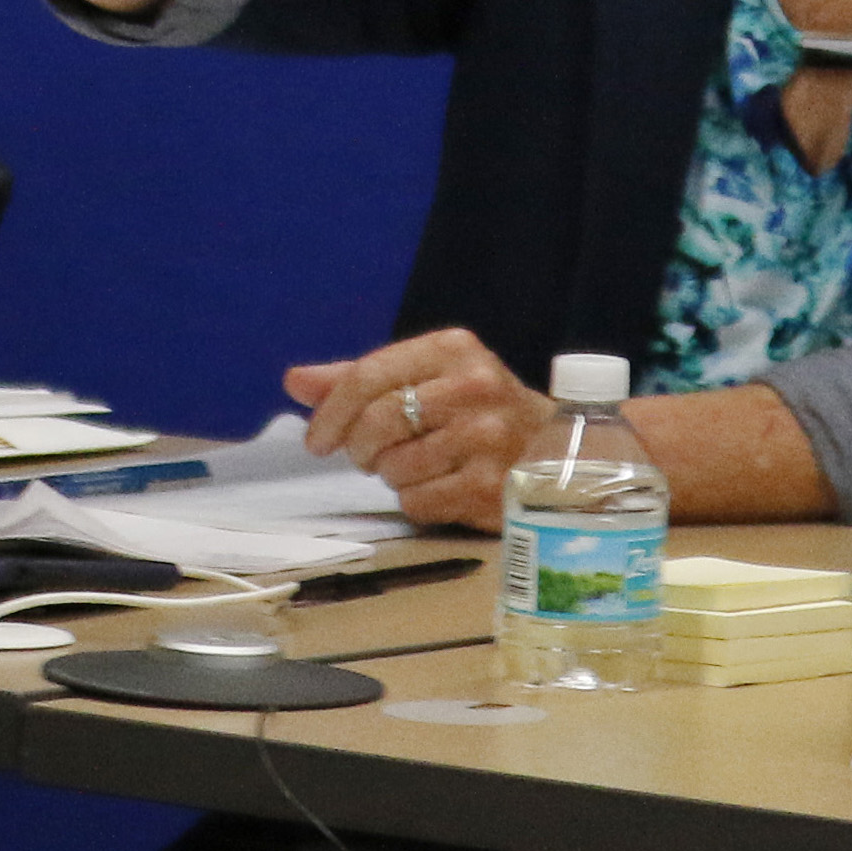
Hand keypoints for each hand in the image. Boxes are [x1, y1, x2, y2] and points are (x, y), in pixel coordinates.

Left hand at [284, 329, 553, 530]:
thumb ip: (359, 379)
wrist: (557, 450)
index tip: (315, 440)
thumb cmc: (477, 410)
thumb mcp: (426, 378)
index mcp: (451, 348)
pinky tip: (440, 488)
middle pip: (377, 423)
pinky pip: (418, 502)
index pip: (367, 376)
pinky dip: (416, 501)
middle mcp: (473, 386)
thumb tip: (294, 381)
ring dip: (392, 475)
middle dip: (360, 448)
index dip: (331, 412)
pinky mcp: (492, 486)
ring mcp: (486, 438)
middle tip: (367, 458)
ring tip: (418, 466)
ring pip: (394, 467)